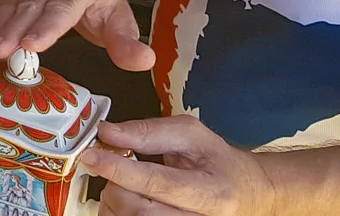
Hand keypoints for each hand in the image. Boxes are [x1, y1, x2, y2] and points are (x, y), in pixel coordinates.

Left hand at [81, 117, 275, 215]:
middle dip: (116, 185)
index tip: (92, 156)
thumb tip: (109, 132)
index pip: (157, 182)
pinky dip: (118, 212)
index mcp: (211, 192)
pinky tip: (128, 200)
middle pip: (139, 209)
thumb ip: (149, 132)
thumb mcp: (192, 136)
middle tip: (115, 167)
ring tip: (125, 185)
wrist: (247, 194)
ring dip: (114, 201)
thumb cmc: (220, 165)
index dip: (119, 169)